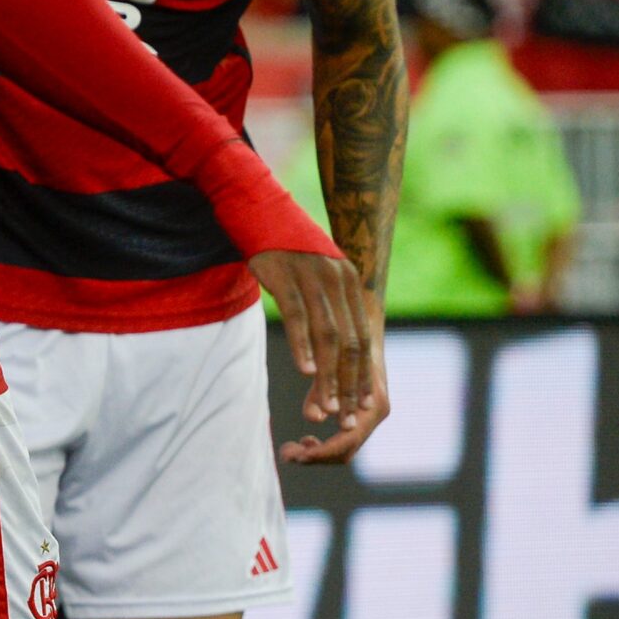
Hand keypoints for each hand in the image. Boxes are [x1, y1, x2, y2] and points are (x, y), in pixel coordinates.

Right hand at [251, 248, 374, 434]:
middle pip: (349, 341)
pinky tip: (305, 372)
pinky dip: (303, 347)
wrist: (256, 204)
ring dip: (328, 375)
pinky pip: (298, 317)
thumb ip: (325, 302)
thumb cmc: (280, 245)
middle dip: (347, 382)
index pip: (361, 336)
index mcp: (348, 280)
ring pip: (327, 336)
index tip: (360, 402)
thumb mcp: (312, 271)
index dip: (361, 372)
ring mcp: (312, 276)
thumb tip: (328, 344)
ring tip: (325, 405)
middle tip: (344, 414)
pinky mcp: (285, 274)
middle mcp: (337, 278)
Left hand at [280, 331, 390, 464]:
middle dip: (315, 456)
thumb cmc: (344, 334)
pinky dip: (326, 441)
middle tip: (285, 454)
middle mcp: (375, 411)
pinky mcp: (361, 408)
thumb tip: (312, 418)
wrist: (362, 317)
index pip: (346, 441)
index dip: (319, 453)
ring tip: (290, 448)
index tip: (292, 454)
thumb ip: (322, 387)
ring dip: (318, 452)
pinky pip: (345, 435)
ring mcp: (370, 411)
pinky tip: (306, 435)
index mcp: (373, 403)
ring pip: (345, 447)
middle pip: (346, 451)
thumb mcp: (329, 360)